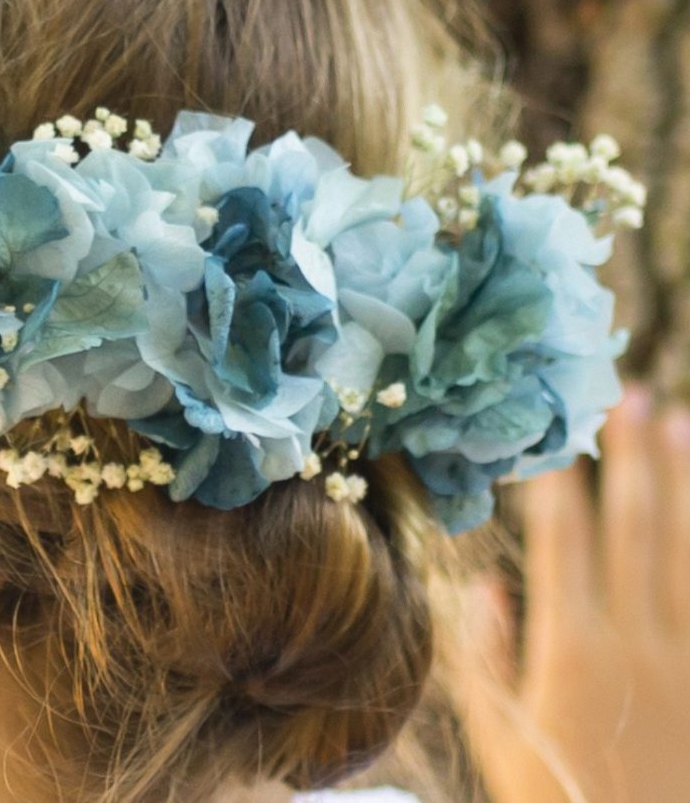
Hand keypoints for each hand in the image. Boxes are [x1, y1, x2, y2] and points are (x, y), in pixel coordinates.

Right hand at [457, 389, 689, 802]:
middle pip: (635, 528)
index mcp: (571, 650)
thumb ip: (487, 658)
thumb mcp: (501, 740)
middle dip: (631, 456)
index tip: (558, 432)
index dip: (561, 483)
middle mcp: (637, 640)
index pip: (564, 542)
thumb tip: (491, 583)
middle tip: (630, 394)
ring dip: (685, 482)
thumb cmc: (558, 801)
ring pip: (689, 550)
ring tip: (681, 422)